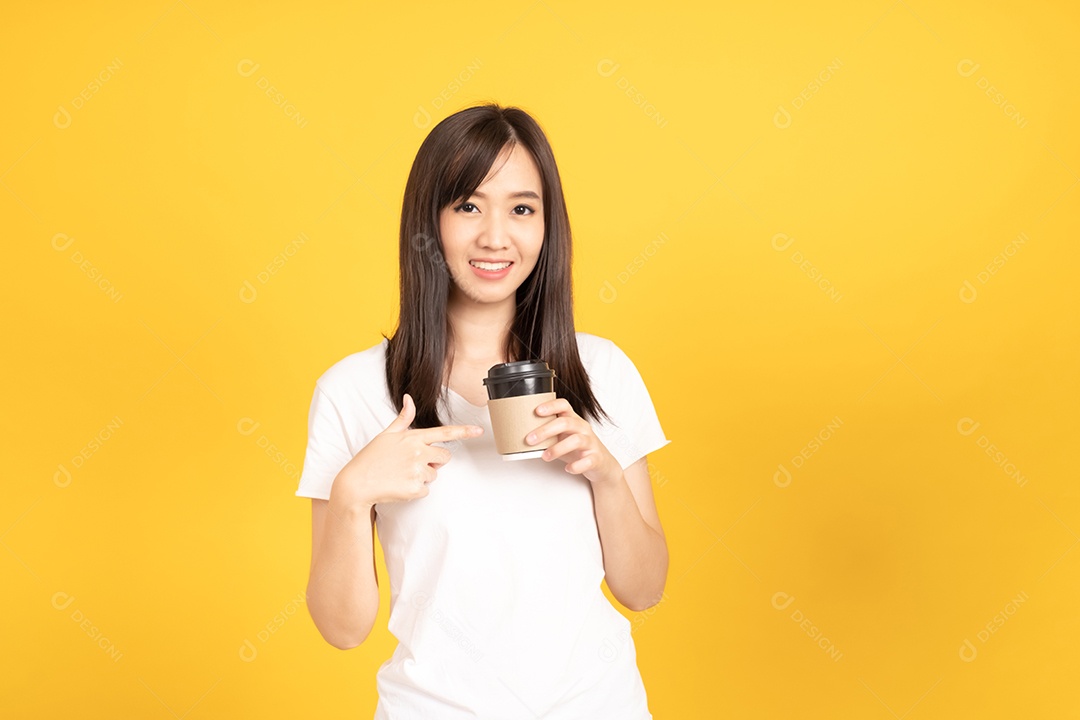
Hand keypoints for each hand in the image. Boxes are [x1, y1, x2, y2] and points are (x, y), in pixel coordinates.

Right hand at [330, 393, 482, 509]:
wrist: (357, 484)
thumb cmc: (370, 458)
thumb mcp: (386, 435)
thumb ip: (403, 418)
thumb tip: (409, 399)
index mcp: (413, 438)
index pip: (444, 433)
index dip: (464, 431)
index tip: (480, 431)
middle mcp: (418, 452)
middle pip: (444, 457)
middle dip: (435, 461)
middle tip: (412, 464)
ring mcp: (417, 471)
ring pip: (434, 474)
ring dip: (422, 476)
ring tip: (401, 474)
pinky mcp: (415, 488)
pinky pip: (426, 490)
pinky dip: (415, 490)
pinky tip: (400, 485)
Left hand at [526, 398, 621, 484]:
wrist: (601, 463)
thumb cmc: (577, 448)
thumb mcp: (562, 437)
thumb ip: (546, 435)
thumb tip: (519, 436)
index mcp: (573, 420)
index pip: (564, 405)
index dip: (551, 406)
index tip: (536, 411)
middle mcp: (583, 428)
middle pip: (566, 423)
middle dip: (546, 430)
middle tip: (530, 439)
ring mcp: (590, 442)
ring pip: (576, 440)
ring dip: (558, 448)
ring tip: (545, 456)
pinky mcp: (596, 458)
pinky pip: (588, 460)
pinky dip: (577, 465)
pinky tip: (568, 468)